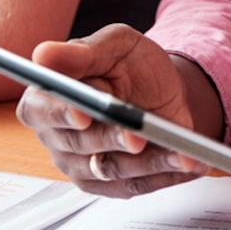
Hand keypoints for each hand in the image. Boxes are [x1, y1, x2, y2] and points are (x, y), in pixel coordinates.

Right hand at [15, 24, 212, 196]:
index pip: (42, 110)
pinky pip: (136, 185)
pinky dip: (164, 175)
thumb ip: (82, 52)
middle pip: (79, 144)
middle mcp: (57, 136)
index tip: (83, 114)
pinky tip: (188, 163)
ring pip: (111, 169)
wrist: (160, 88)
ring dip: (148, 162)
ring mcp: (81, 164)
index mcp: (46, 98)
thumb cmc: (130, 63)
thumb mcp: (114, 45)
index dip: (61, 113)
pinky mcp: (108, 184)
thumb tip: (44, 54)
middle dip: (111, 139)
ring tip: (179, 153)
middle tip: (137, 136)